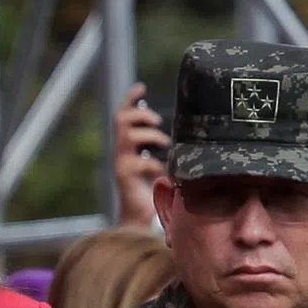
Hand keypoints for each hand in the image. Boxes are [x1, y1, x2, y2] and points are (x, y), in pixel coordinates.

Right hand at [113, 82, 169, 228]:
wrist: (140, 220)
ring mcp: (120, 164)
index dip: (130, 100)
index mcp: (127, 147)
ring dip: (150, 136)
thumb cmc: (154, 192)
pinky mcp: (124, 177)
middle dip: (140, 115)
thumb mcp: (162, 164)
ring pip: (128, 135)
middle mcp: (120, 152)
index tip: (141, 87)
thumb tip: (187, 133)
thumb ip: (167, 150)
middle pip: (120, 119)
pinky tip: (164, 173)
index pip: (122, 116)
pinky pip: (139, 162)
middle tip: (157, 121)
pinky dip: (154, 164)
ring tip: (164, 145)